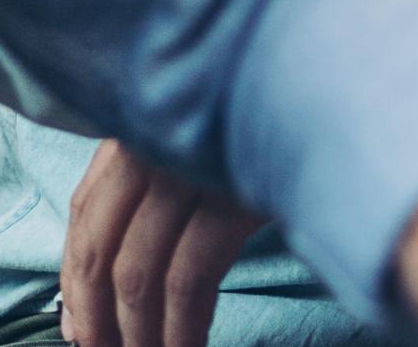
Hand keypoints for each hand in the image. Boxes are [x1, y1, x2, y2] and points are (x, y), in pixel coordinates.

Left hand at [57, 141, 263, 346]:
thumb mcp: (206, 143)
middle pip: (103, 248)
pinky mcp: (234, 197)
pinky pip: (189, 280)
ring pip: (139, 273)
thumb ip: (157, 189)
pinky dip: (181, 328)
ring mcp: (192, 167)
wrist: (345, 95)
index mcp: (142, 124)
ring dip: (138, 335)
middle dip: (98, 319)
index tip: (78, 328)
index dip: (73, 279)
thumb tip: (100, 286)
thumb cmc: (281, 121)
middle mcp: (156, 141)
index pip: (84, 210)